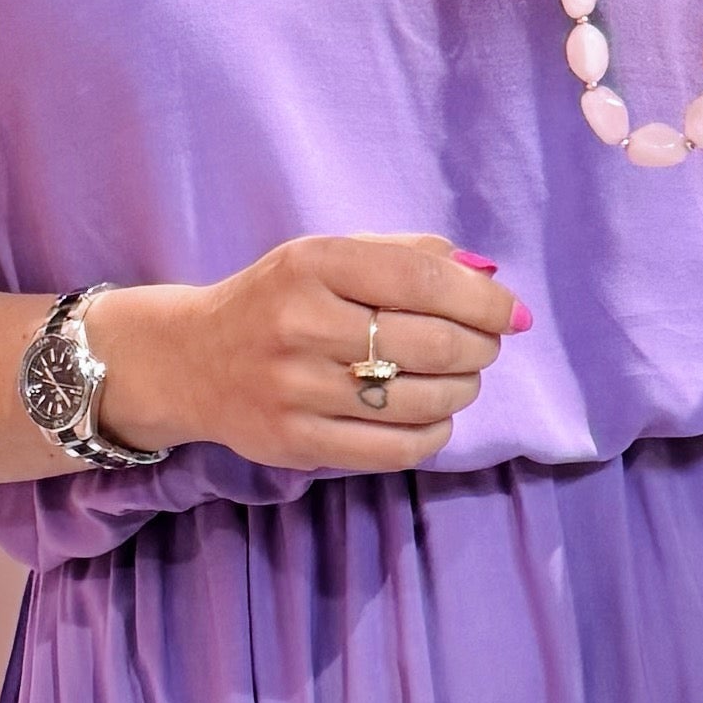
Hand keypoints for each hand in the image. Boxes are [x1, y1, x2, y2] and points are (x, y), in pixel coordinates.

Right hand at [108, 236, 527, 473]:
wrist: (190, 359)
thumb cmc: (280, 299)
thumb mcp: (329, 254)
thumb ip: (407, 255)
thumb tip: (488, 276)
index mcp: (314, 263)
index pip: (422, 280)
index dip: (483, 300)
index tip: (512, 314)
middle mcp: (301, 324)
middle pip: (430, 343)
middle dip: (478, 347)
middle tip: (484, 347)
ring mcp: (295, 389)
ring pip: (420, 400)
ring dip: (462, 390)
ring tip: (459, 379)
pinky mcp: (294, 442)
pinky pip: (395, 449)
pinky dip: (433, 434)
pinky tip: (432, 416)